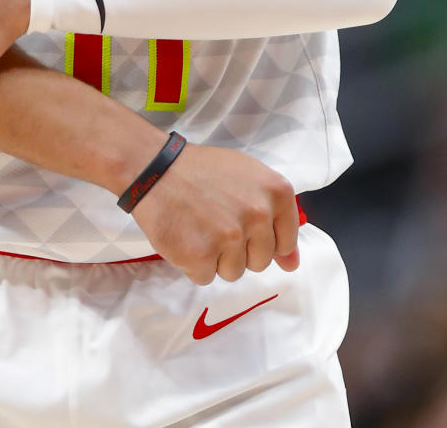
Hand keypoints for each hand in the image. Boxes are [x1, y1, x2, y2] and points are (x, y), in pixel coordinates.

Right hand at [131, 143, 299, 284]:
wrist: (155, 168)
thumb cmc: (203, 172)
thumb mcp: (248, 179)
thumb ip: (276, 219)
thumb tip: (291, 265)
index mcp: (277, 192)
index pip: (286, 241)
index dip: (262, 238)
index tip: (244, 226)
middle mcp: (258, 214)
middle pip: (260, 261)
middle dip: (239, 249)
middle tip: (216, 221)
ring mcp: (230, 236)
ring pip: (234, 272)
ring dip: (216, 258)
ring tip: (200, 226)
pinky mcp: (201, 255)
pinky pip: (205, 277)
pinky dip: (193, 263)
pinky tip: (185, 235)